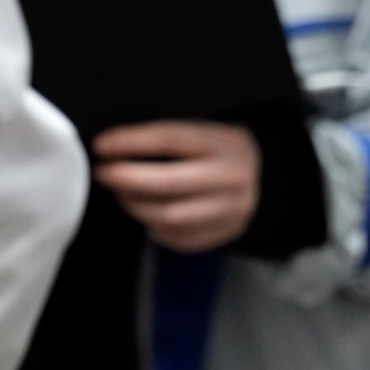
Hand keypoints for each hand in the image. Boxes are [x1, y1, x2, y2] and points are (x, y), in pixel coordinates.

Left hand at [93, 121, 261, 252]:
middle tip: (103, 173)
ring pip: (170, 216)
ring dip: (136, 205)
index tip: (102, 145)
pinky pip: (178, 238)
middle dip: (126, 179)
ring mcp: (229, 210)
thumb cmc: (221, 150)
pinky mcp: (223, 234)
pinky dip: (155, 228)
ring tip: (122, 193)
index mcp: (224, 143)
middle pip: (168, 184)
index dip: (131, 142)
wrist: (267, 178)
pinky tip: (148, 214)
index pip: (170, 140)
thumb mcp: (207, 131)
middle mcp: (230, 178)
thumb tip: (118, 145)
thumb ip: (171, 138)